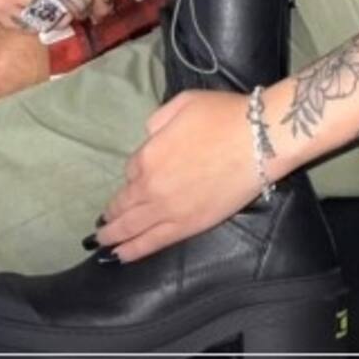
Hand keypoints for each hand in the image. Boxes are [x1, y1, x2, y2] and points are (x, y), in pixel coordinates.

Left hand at [97, 90, 261, 261]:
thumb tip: (151, 138)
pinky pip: (153, 242)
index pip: (130, 169)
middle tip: (100, 227)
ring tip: (103, 245)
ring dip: (115, 236)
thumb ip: (158, 120)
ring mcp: (169, 210)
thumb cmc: (223, 115)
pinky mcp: (188, 226)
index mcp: (148, 155)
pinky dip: (134, 250)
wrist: (258, 140)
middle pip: (124, 205)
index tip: (138, 176)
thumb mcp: (183, 103)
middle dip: (111, 215)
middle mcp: (151, 187)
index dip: (134, 172)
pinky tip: (122, 255)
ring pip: (133, 227)